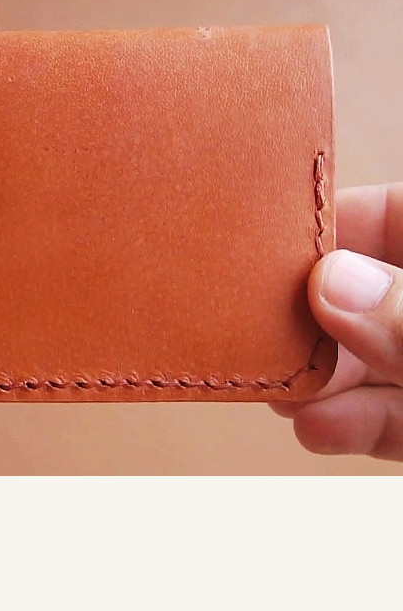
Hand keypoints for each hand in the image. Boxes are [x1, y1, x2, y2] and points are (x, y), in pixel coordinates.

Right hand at [271, 183, 402, 460]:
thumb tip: (334, 284)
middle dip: (306, 312)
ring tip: (277, 385)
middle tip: (252, 324)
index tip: (262, 242)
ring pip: (367, 357)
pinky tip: (316, 426)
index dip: (326, 223)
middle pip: (361, 291)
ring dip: (319, 376)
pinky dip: (353, 425)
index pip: (387, 214)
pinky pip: (390, 417)